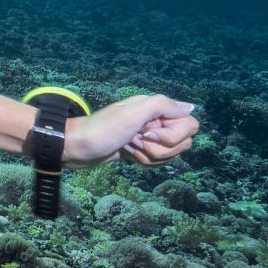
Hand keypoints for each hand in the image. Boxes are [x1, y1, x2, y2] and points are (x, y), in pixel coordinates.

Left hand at [63, 94, 198, 167]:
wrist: (76, 148)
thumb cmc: (101, 130)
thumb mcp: (131, 113)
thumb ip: (162, 105)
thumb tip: (190, 107)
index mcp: (155, 107)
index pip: (190, 124)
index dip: (174, 134)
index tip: (149, 133)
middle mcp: (155, 120)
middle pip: (182, 142)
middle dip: (160, 149)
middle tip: (135, 141)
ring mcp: (149, 136)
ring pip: (170, 154)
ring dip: (150, 156)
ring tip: (128, 148)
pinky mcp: (141, 150)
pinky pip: (158, 161)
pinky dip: (144, 162)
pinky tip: (128, 155)